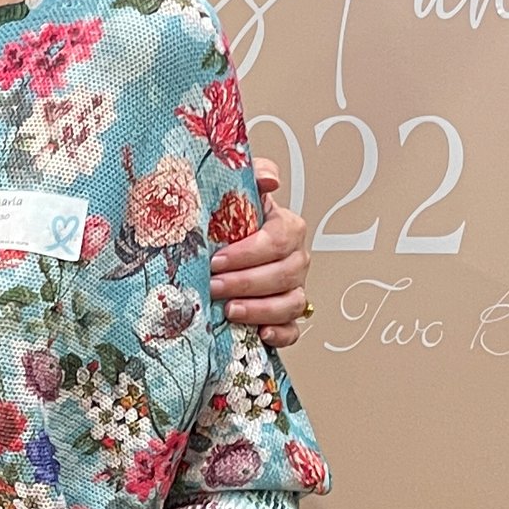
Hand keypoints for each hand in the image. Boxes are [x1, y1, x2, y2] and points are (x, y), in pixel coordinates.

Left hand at [213, 156, 308, 346]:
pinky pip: (295, 329)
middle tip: (213, 286)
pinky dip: (281, 333)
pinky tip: (260, 333)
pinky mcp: (287, 316)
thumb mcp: (236, 191)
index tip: (217, 260)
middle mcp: (294, 259)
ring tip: (229, 310)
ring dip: (260, 308)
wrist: (219, 247)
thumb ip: (253, 176)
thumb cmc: (228, 222)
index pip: (279, 238)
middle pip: (285, 273)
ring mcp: (294, 289)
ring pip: (292, 302)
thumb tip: (271, 180)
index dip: (249, 252)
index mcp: (285, 227)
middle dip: (246, 282)